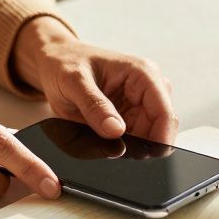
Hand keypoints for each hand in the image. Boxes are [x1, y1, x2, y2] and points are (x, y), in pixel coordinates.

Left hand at [11, 17, 178, 143]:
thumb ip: (95, 106)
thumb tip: (116, 131)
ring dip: (132, 146)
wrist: (54, 62)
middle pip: (160, 128)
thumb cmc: (65, 62)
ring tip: (104, 140)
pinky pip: (134, 139)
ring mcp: (139, 104)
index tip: (147, 156)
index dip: (162, 138)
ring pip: (149, 137)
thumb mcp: (75, 82)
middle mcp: (146, 89)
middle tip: (116, 149)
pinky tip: (105, 140)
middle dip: (144, 144)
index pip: (164, 111)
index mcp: (142, 73)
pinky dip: (123, 145)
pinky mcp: (128, 117)